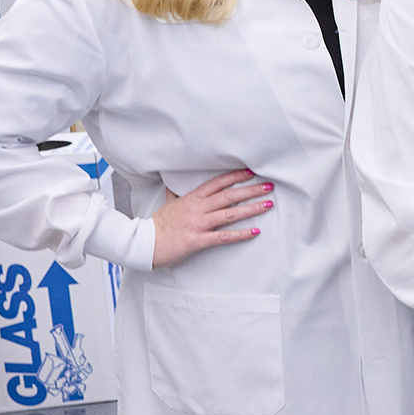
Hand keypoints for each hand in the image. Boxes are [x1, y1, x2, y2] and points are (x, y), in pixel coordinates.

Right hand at [149, 168, 271, 266]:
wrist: (144, 242)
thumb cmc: (157, 225)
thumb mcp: (167, 205)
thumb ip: (174, 196)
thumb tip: (173, 187)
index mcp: (191, 199)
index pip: (216, 183)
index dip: (234, 177)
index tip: (250, 172)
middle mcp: (197, 209)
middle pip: (228, 195)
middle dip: (250, 190)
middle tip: (269, 186)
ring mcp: (198, 224)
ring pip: (229, 213)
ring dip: (251, 208)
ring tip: (268, 204)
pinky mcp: (198, 240)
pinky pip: (223, 236)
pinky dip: (240, 234)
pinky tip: (255, 231)